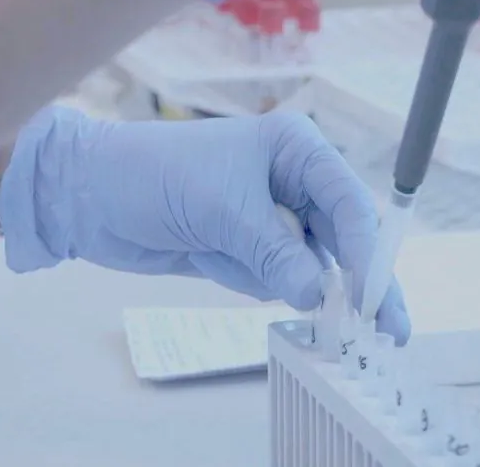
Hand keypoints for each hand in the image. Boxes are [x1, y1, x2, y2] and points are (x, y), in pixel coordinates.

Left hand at [0, 107, 410, 342]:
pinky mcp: (246, 246)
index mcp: (294, 149)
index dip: (368, 251)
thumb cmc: (154, 177)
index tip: (371, 297)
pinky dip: (254, 283)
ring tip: (267, 283)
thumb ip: (276, 252)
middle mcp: (291, 180)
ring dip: (293, 284)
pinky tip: (212, 260)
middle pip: (345, 238)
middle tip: (389, 330)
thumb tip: (317, 294)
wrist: (89, 196)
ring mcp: (269, 216)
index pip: (348, 201)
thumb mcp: (221, 210)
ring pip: (310, 265)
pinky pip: (274, 278)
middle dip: (360, 282)